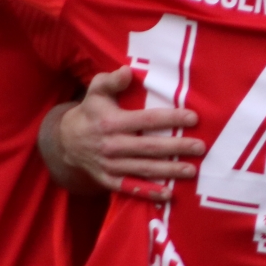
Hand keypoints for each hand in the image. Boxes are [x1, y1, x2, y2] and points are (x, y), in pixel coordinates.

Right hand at [43, 67, 205, 202]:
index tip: (193, 118)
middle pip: (149, 148)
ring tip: (192, 170)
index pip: (146, 120)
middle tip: (200, 147)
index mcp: (111, 122)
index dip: (170, 118)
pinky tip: (169, 194)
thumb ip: (111, 80)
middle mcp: (112, 146)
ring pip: (144, 169)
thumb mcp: (96, 91)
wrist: (66, 142)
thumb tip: (128, 71)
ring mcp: (110, 166)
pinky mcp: (109, 181)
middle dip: (176, 148)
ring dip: (169, 171)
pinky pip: (131, 188)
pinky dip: (150, 193)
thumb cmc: (90, 112)